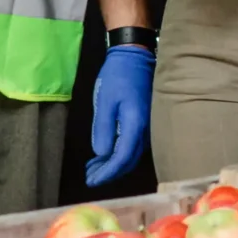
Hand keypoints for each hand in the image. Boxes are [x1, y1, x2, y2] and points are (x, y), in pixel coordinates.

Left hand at [85, 45, 154, 187]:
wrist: (135, 56)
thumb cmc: (117, 76)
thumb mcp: (104, 101)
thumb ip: (103, 129)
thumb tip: (101, 154)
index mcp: (135, 125)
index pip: (122, 158)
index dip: (107, 173)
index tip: (91, 181)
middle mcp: (146, 130)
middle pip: (129, 160)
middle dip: (108, 172)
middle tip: (89, 177)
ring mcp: (147, 126)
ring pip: (131, 154)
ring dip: (112, 164)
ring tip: (93, 168)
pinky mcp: (145, 122)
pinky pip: (132, 145)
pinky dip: (118, 153)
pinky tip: (104, 153)